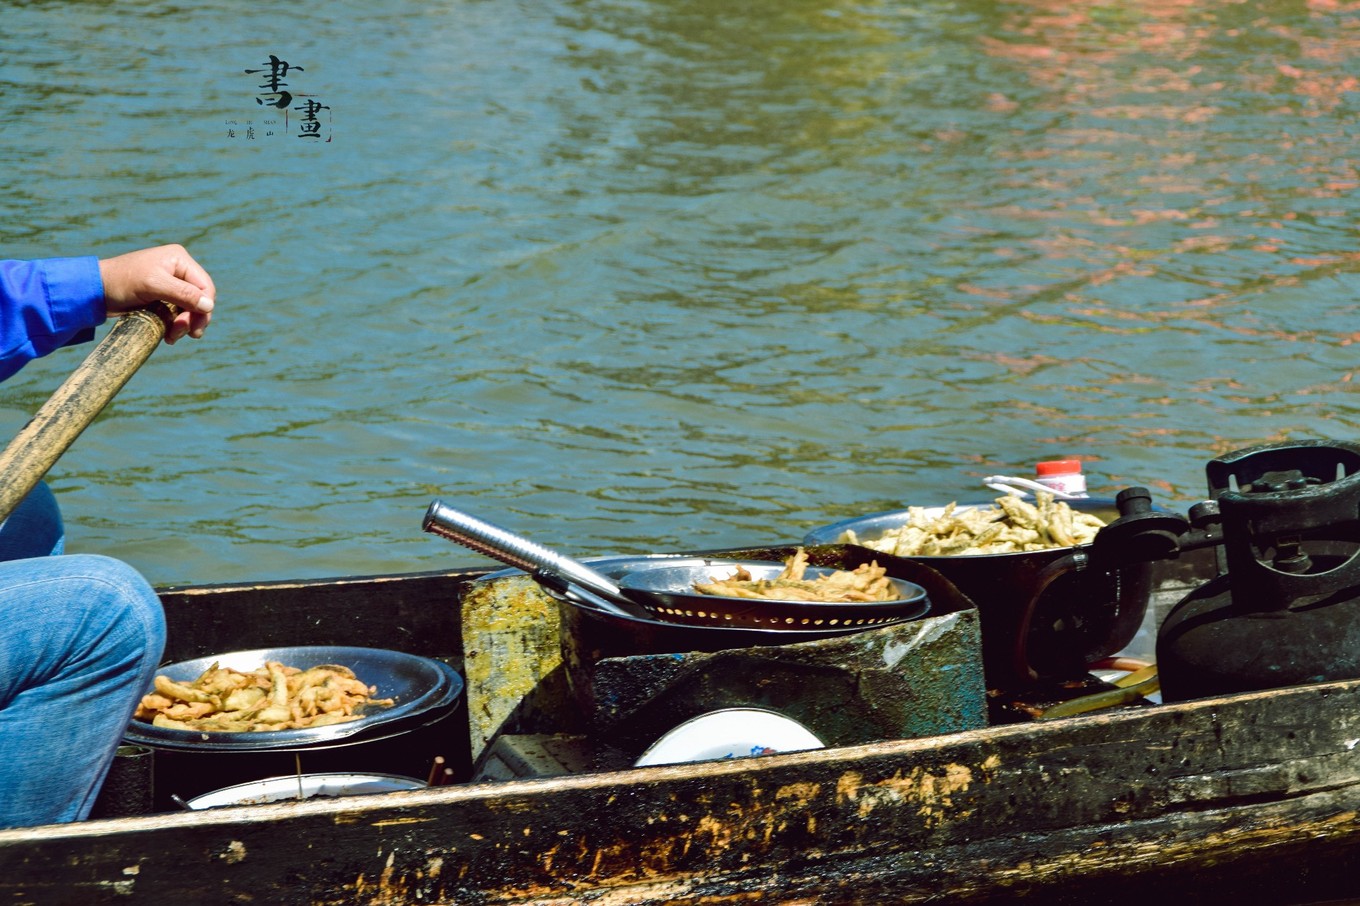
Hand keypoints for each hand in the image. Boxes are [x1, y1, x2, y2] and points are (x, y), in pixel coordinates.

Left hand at [98, 245, 216, 343]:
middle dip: (193, 318)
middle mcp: (178, 270)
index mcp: (179, 260)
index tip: (195, 326)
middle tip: (184, 334)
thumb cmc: (122, 281)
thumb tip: (209, 305)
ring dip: (185, 325)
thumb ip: (183, 294)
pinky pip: (178, 314)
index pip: (205, 286)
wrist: (94, 291)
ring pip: (190, 310)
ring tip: (172, 337)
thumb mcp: (154, 285)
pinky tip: (168, 335)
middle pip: (200, 299)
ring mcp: (171, 285)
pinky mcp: (162, 298)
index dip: (204, 307)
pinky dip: (176, 326)